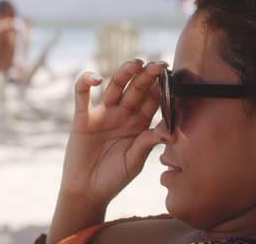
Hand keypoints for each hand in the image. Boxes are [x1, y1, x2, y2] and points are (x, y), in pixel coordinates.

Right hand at [61, 59, 166, 204]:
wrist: (88, 191)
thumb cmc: (115, 177)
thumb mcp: (135, 161)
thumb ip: (147, 143)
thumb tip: (168, 132)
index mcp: (139, 123)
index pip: (152, 100)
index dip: (161, 88)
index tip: (172, 77)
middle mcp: (123, 114)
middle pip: (136, 89)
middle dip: (147, 76)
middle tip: (159, 65)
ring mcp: (103, 113)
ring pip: (114, 86)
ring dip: (124, 73)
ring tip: (136, 64)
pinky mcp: (83, 117)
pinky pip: (82, 95)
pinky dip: (86, 82)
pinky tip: (96, 78)